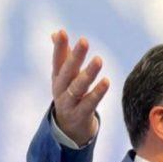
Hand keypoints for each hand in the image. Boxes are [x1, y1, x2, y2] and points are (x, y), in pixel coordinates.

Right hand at [51, 31, 108, 145]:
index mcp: (57, 78)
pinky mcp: (80, 115)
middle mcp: (61, 90)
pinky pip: (89, 103)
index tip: (62, 32)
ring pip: (78, 87)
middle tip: (84, 40)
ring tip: (98, 60)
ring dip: (88, 73)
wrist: (70, 129)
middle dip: (75, 56)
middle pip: (67, 71)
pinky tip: (106, 81)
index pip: (57, 60)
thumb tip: (56, 33)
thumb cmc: (69, 96)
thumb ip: (63, 56)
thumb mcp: (64, 77)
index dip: (59, 47)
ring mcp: (69, 104)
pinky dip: (97, 92)